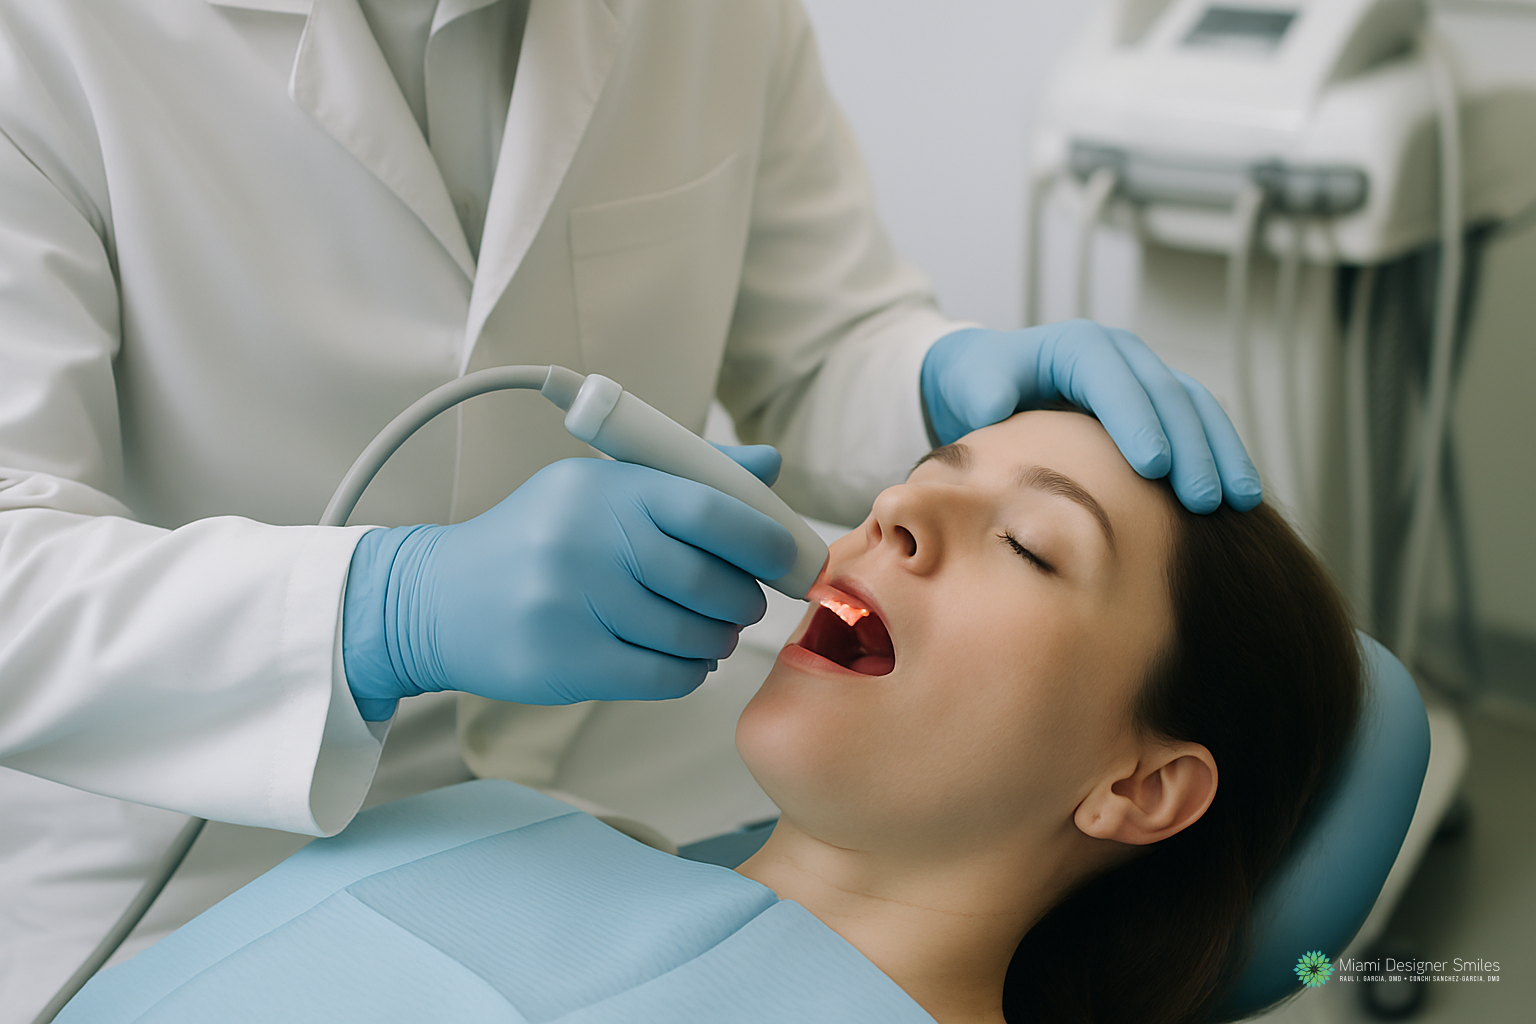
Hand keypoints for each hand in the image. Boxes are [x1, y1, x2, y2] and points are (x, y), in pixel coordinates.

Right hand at [341, 447, 795, 719]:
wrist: (437, 598)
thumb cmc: (536, 539)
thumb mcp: (598, 488)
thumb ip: (687, 478)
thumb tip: (770, 465)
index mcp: (604, 487)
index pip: (711, 511)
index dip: (765, 540)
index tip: (789, 560)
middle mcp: (587, 540)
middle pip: (709, 581)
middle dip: (744, 599)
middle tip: (745, 603)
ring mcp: (571, 604)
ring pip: (691, 635)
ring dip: (717, 640)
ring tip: (708, 633)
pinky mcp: (564, 662)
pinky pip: (663, 677)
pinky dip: (687, 671)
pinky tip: (678, 658)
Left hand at [920, 322, 1260, 512]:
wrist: (985, 386)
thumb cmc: (976, 386)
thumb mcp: (970, 384)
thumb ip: (982, 392)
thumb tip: (995, 403)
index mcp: (1079, 348)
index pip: (1115, 381)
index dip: (1138, 422)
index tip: (1154, 467)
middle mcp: (1122, 357)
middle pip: (1168, 395)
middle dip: (1192, 447)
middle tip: (1205, 499)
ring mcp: (1146, 380)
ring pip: (1198, 410)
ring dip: (1222, 453)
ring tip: (1241, 502)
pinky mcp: (1158, 409)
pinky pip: (1199, 428)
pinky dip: (1219, 459)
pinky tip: (1237, 503)